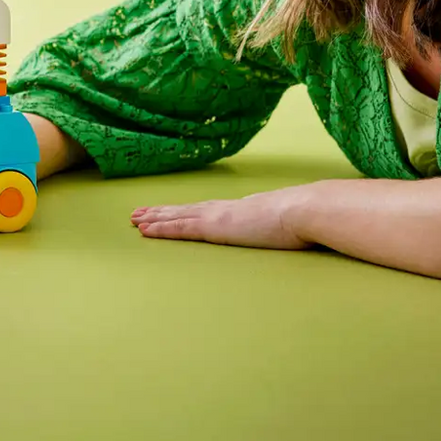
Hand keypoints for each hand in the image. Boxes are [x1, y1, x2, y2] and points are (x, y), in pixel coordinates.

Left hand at [131, 186, 313, 250]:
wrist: (306, 210)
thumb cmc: (306, 218)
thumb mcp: (292, 224)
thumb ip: (286, 226)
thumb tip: (295, 231)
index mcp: (241, 209)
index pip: (206, 209)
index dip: (186, 210)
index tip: (172, 211)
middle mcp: (224, 209)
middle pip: (185, 210)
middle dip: (161, 212)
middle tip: (139, 213)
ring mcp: (217, 217)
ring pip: (177, 217)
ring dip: (154, 219)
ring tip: (134, 219)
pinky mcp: (214, 228)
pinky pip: (180, 228)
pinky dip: (161, 229)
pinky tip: (145, 230)